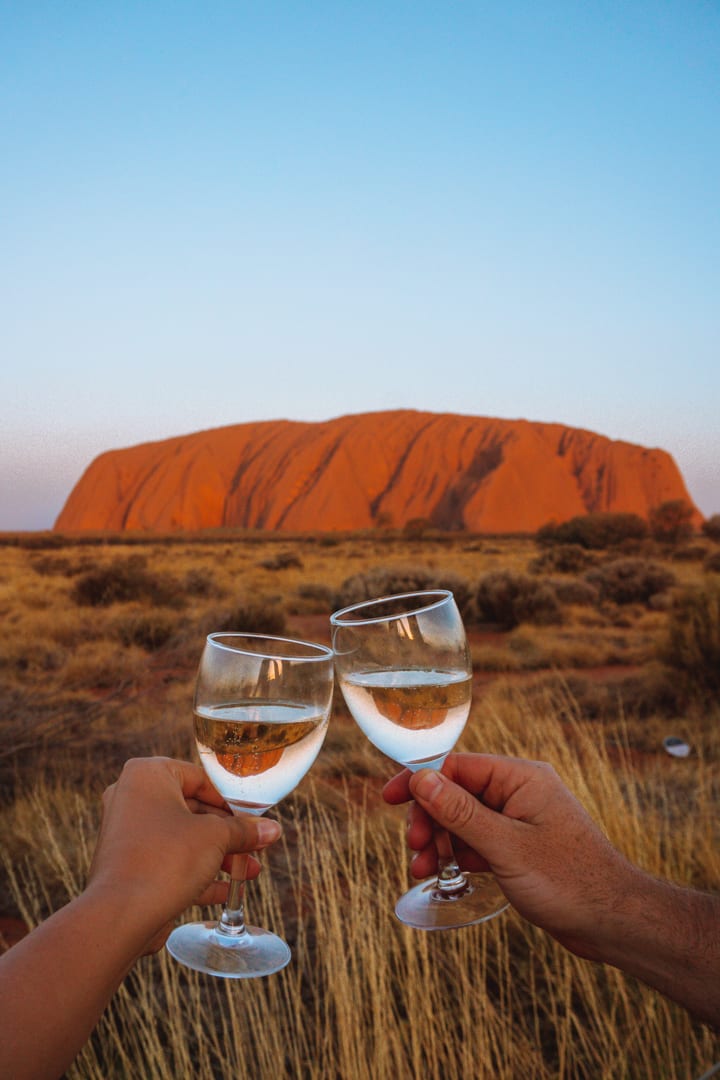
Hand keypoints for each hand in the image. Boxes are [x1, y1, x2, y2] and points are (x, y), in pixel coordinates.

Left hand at [87, 757, 281, 953]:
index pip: (200, 779)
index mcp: (148, 775)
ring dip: (218, 855)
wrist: (119, 916)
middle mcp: (132, 798)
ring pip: (182, 838)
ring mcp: (127, 833)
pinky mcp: (128, 865)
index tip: (254, 817)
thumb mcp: (216, 838)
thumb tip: (272, 829)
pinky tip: (227, 890)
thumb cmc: (166, 860)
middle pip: (193, 810)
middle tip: (254, 844)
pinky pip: (169, 861)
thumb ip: (244, 830)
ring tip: (248, 871)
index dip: (231, 800)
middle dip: (227, 832)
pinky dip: (196, 872)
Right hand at [383, 753, 632, 958]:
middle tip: (415, 848)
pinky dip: (459, 855)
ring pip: (464, 820)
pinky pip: (478, 841)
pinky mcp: (520, 846)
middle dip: (430, 819)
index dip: (421, 782)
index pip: (457, 766)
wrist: (613, 921)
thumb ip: (460, 812)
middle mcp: (519, 792)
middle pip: (456, 793)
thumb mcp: (505, 846)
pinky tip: (445, 874)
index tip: (390, 800)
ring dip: (441, 841)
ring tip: (422, 870)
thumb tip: (420, 778)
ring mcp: (520, 820)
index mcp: (521, 778)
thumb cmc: (568, 880)